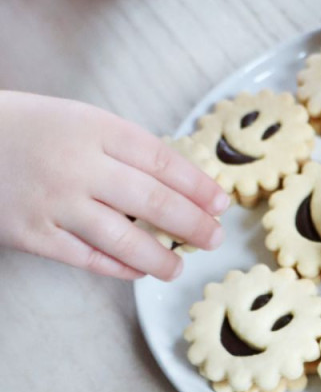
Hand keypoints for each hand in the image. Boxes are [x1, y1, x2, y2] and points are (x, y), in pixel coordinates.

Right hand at [0, 92, 229, 280]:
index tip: (221, 203)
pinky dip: (117, 267)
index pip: (162, 162)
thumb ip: (124, 148)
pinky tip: (137, 271)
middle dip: (191, 223)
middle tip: (214, 239)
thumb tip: (177, 182)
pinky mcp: (30, 233)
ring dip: (159, 256)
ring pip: (122, 237)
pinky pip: (84, 256)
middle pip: (151, 200)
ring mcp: (54, 202)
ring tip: (179, 267)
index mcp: (97, 130)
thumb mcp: (80, 120)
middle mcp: (79, 165)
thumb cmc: (28, 128)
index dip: (198, 186)